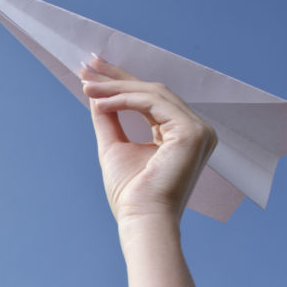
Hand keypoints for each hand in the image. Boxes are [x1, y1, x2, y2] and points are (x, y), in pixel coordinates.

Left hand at [80, 55, 216, 227]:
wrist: (143, 221)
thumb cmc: (130, 196)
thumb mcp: (114, 148)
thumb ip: (108, 119)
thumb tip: (95, 93)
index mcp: (182, 135)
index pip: (150, 100)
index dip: (122, 83)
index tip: (94, 71)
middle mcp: (196, 130)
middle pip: (153, 92)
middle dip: (117, 77)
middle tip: (88, 65)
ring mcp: (199, 130)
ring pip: (152, 94)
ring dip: (115, 87)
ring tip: (87, 86)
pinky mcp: (192, 132)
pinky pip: (153, 103)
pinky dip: (124, 100)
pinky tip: (100, 102)